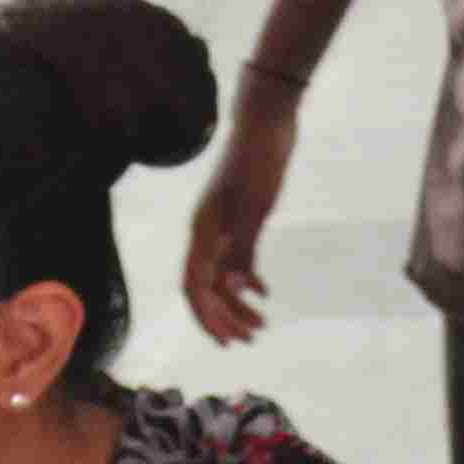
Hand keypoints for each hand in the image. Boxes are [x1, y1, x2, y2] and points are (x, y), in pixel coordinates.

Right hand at [185, 96, 299, 344]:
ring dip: (238, 303)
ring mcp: (222, 227)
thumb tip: (232, 289)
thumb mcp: (254, 207)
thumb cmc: (259, 160)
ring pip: (223, 277)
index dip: (208, 317)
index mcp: (203, 231)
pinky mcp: (239, 220)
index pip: (196, 286)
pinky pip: (237, 260)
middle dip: (225, 317)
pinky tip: (265, 293)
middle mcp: (207, 233)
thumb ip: (241, 248)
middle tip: (251, 339)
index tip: (226, 341)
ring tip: (262, 324)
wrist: (267, 122)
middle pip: (207, 288)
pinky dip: (248, 280)